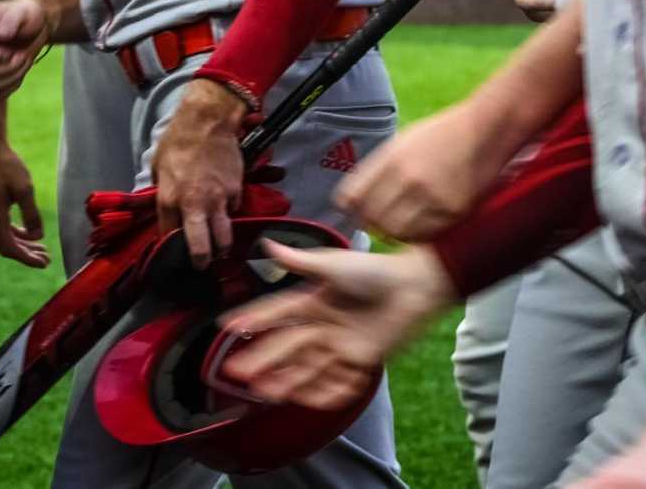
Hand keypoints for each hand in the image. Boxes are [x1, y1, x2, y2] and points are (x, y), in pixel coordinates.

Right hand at [0, 0, 47, 96]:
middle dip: (8, 67)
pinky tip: (20, 70)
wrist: (31, 27)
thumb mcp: (22, 11)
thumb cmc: (24, 15)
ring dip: (13, 76)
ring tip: (25, 60)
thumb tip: (1, 36)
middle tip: (24, 55)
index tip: (11, 54)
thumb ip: (12, 20)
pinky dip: (13, 85)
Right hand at [0, 137, 47, 267]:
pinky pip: (1, 229)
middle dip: (27, 254)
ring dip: (23, 245)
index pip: (10, 248)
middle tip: (47, 259)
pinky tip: (30, 234)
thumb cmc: (8, 166)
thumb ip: (31, 215)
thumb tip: (37, 237)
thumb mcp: (25, 189)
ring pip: (4, 239)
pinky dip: (15, 234)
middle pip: (7, 247)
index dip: (28, 259)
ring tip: (42, 249)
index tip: (44, 264)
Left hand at [153, 79, 247, 267]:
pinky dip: (229, 213)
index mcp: (169, 201)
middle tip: (202, 265)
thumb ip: (161, 190)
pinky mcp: (236, 192)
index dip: (171, 246)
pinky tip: (226, 208)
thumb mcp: (158, 165)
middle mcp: (194, 207)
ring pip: (223, 238)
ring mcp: (218, 201)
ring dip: (221, 247)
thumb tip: (165, 206)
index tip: (174, 250)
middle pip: (201, 249)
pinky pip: (233, 210)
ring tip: (220, 250)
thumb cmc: (178, 140)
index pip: (169, 237)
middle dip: (201, 261)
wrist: (209, 122)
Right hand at [219, 242, 453, 408]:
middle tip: (235, 372)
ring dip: (286, 380)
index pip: (277, 313)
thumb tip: (267, 246)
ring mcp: (342, 344)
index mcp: (315, 299)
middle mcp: (324, 324)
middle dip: (261, 359)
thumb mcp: (335, 264)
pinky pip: (339, 381)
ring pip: (307, 368)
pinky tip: (306, 399)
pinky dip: (324, 391)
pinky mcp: (362, 359)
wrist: (417, 287)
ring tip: (263, 392)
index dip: (253, 320)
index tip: (227, 328)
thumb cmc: (376, 270)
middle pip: (287, 346)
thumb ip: (301, 262)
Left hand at [336, 102, 507, 240]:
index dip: (348, 207)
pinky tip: (418, 224)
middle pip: (371, 218)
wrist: (486, 132)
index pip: (352, 196)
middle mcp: (408, 179)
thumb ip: (379, 169)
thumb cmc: (442, 134)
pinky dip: (415, 235)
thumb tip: (354, 198)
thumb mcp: (402, 141)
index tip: (351, 209)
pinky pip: (422, 236)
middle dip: (368, 222)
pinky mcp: (452, 214)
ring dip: (391, 231)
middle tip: (373, 221)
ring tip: (396, 223)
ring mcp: (431, 199)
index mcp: (392, 158)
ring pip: (395, 232)